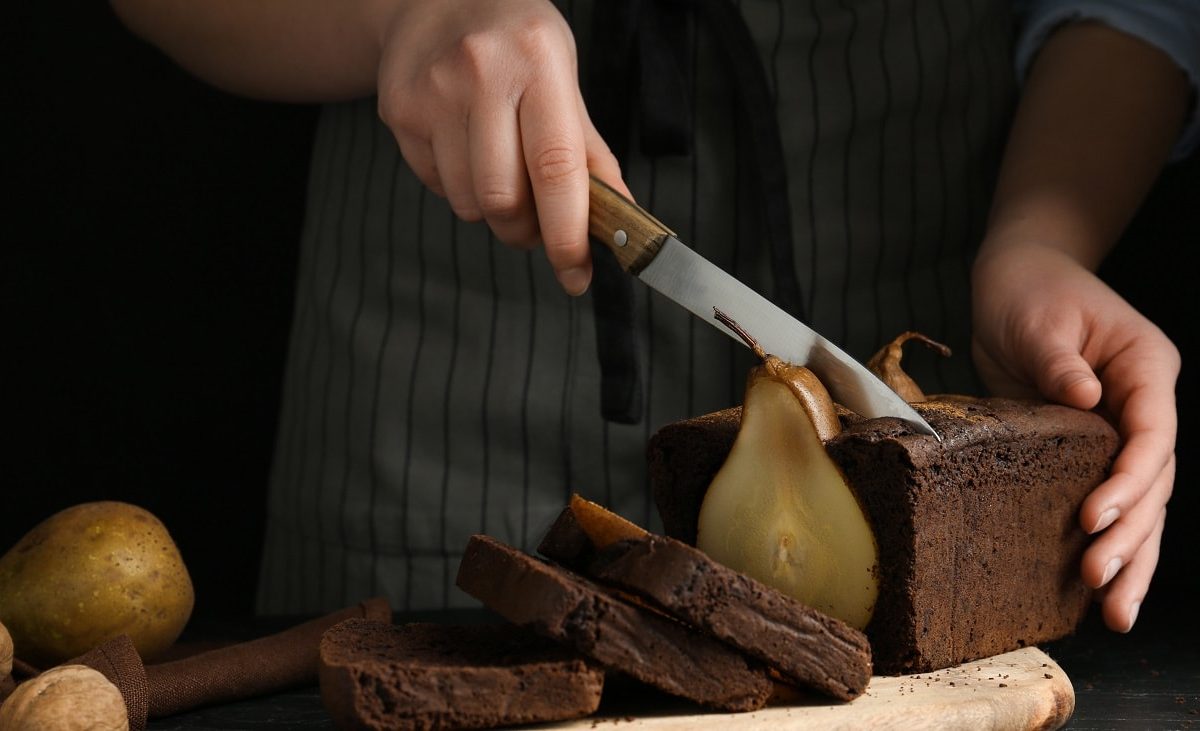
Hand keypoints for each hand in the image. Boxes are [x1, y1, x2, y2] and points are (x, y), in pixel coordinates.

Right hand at [373, 0, 626, 294]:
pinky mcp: (399, 111)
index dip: (566, 232)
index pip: (555, 169)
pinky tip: (465, 150)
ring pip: (467, 202)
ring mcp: (433, 93)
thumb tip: (619, 216)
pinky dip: (459, 188)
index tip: (576, 271)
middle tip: (537, 224)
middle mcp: (482, 74)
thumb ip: (588, 152)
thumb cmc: (515, 41)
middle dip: (526, 232)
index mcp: (539, 64)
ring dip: (492, 212)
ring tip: (501, 176)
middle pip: (503, 200)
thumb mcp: (564, 78)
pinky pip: (436, 185)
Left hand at [971, 242, 1177, 631]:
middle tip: (1104, 585)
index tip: (1093, 517)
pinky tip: (1095, 592)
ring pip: (1141, 505)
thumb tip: (1082, 398)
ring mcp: (1121, 431)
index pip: (1152, 434)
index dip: (1129, 480)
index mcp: (1146, 367)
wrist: (1019, 281)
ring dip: (1131, 559)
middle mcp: (1144, 405)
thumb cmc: (1031, 290)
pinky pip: (1104, 501)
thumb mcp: (1040, 317)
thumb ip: (1058, 359)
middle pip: (1154, 482)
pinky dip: (1106, 543)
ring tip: (1116, 615)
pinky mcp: (1088, 450)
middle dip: (1132, 536)